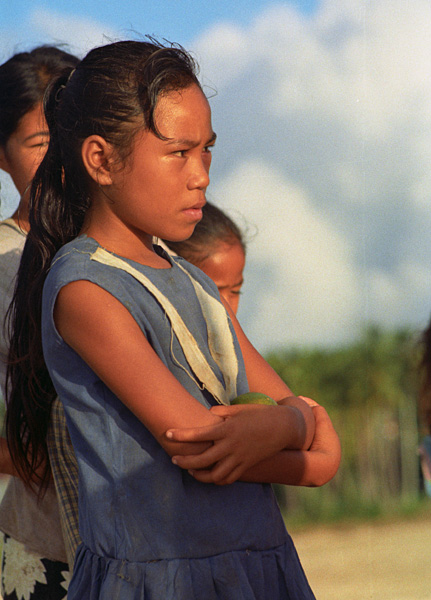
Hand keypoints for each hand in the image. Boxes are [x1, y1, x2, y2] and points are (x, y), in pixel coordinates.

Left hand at [167, 403, 296, 484]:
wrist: (283, 427)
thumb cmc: (260, 414)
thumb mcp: (239, 409)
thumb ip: (222, 412)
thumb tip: (208, 413)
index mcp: (227, 428)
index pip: (198, 434)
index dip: (181, 435)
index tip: (168, 434)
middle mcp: (231, 446)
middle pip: (201, 460)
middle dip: (184, 461)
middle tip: (174, 459)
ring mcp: (239, 458)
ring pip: (214, 475)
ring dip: (199, 475)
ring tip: (191, 470)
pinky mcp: (246, 466)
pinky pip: (229, 479)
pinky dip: (217, 480)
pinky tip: (210, 475)